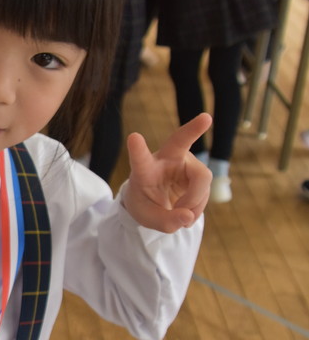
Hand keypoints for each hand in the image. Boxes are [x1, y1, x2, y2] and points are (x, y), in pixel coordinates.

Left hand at [122, 113, 212, 231]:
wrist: (154, 201)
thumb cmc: (146, 204)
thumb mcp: (148, 218)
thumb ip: (166, 221)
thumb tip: (188, 217)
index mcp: (145, 169)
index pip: (140, 158)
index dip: (137, 149)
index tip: (134, 136)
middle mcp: (166, 159)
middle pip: (180, 141)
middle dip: (193, 129)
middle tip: (206, 118)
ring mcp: (185, 162)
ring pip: (201, 179)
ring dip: (194, 202)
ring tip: (181, 215)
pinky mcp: (198, 171)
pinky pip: (206, 190)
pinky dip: (198, 206)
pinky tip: (187, 210)